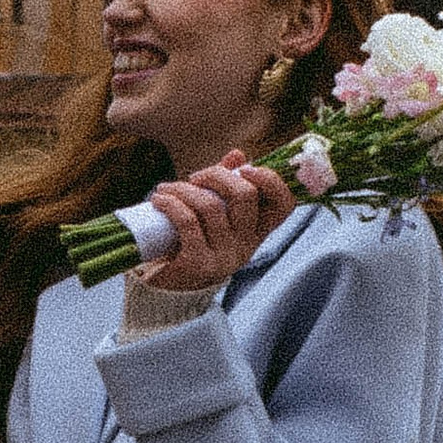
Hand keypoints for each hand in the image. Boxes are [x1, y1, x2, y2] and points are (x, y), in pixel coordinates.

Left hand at [140, 154, 294, 291]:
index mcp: (256, 232)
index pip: (284, 204)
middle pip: (245, 195)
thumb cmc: (189, 244)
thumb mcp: (212, 215)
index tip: (244, 168)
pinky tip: (159, 200)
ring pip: (211, 205)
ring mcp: (224, 256)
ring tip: (166, 189)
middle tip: (195, 178)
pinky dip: (170, 204)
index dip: (271, 180)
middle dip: (216, 174)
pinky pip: (188, 222)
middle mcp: (246, 245)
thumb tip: (238, 154)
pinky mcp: (199, 263)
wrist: (164, 288)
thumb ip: (226, 186)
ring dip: (183, 189)